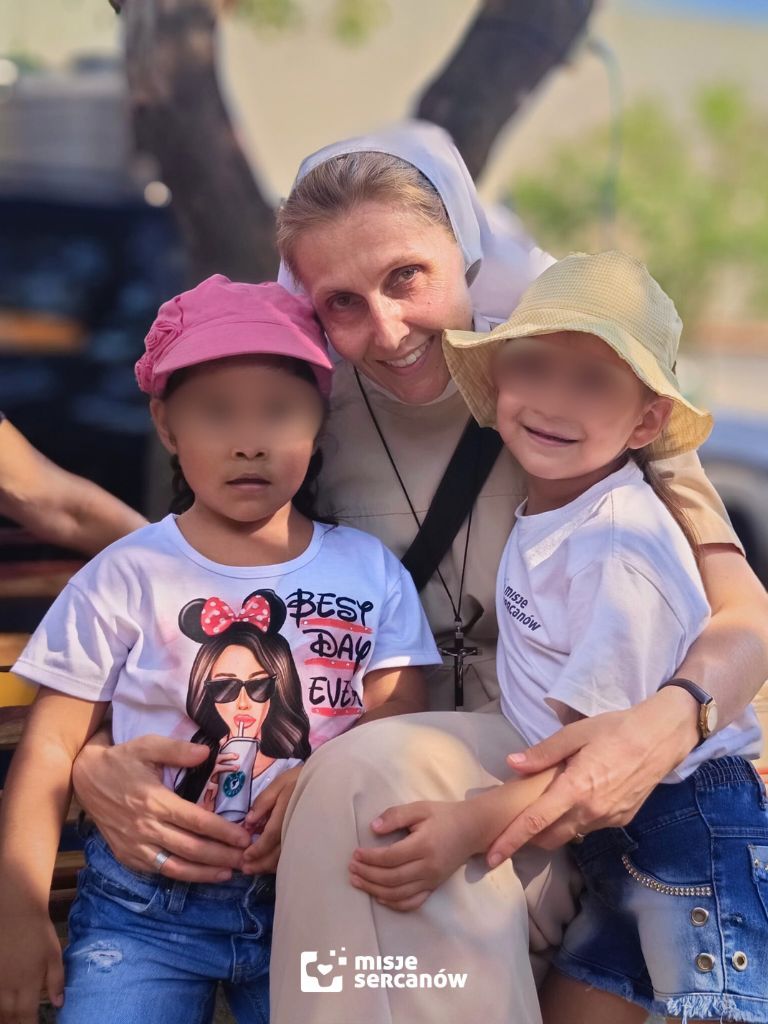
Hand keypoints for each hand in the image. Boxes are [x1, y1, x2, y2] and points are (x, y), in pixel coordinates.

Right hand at [0, 910, 62, 1023]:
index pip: (26, 1015)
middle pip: (8, 1016)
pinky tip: (0, 1008)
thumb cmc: (38, 932)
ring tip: (9, 1022)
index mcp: (28, 982)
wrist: (16, 911)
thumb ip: (56, 980)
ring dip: (3, 1018)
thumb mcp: (54, 954)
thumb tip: (59, 1004)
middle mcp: (9, 985)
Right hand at [72, 733, 251, 881]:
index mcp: (154, 801)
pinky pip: (157, 870)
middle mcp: (145, 828)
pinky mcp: (127, 855)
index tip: (244, 838)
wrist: (84, 778)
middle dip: (221, 857)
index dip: (222, 832)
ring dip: (204, 873)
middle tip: (246, 860)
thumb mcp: (148, 745)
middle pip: (190, 848)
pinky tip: (198, 874)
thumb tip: (207, 753)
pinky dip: (180, 876)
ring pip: (175, 867)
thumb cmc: (122, 760)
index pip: (196, 821)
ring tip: (228, 873)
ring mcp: (134, 845)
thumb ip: (178, 750)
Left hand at [241, 765, 302, 874]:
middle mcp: (299, 826)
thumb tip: (249, 822)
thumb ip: (264, 800)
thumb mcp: (281, 782)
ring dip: (270, 866)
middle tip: (246, 869)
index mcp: (289, 809)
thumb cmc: (302, 780)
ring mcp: (308, 834)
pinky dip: (283, 863)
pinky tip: (273, 865)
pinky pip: (297, 855)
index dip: (258, 848)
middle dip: (261, 863)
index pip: (272, 835)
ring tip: (256, 870)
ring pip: (288, 857)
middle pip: (280, 852)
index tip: (245, 856)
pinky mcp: (313, 839)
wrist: (330, 781)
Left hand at [348, 800, 480, 912]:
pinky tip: (379, 896)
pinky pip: (412, 903)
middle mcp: (428, 867)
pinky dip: (393, 904)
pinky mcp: (434, 887)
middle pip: (391, 878)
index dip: (370, 858)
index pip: (390, 857)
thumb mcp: (420, 808)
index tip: (355, 853)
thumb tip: (373, 828)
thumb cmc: (443, 816)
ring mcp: (432, 880)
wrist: (472, 829)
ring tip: (357, 881)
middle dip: (367, 875)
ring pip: (398, 894)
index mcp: (423, 845)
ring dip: (374, 890)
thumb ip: (396, 816)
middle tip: (351, 868)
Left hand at [486, 690, 697, 861]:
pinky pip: (589, 827)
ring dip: (551, 830)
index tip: (491, 855)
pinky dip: (575, 821)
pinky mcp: (621, 819)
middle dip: (528, 839)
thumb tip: (512, 764)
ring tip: (540, 812)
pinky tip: (573, 802)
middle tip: (511, 828)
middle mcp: (592, 810)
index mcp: (576, 788)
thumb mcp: (575, 733)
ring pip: (570, 835)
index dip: (511, 840)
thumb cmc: (615, 730)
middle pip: (549, 837)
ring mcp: (608, 818)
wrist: (660, 738)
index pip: (535, 821)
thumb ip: (543, 753)